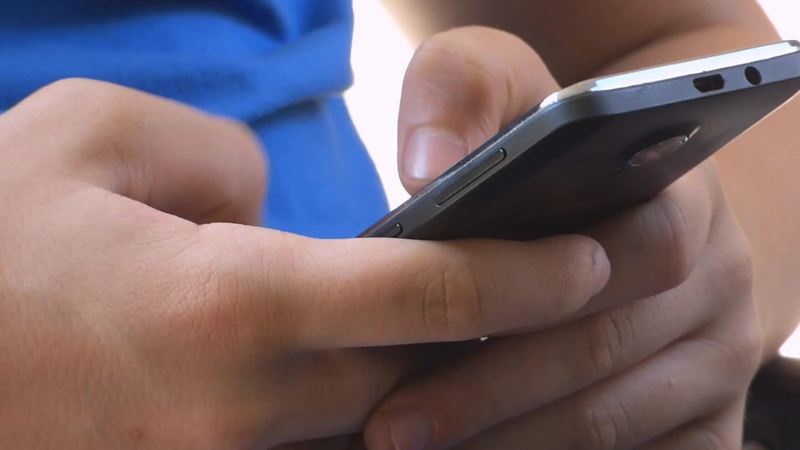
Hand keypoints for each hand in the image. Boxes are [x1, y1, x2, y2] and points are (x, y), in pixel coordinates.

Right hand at [0, 79, 610, 448]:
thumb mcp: (93, 138)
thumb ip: (217, 160)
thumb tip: (272, 210)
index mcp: (223, 302)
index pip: (422, 291)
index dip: (521, 272)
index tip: (587, 255)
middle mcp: (236, 406)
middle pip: (421, 374)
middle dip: (504, 337)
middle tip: (566, 290)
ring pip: (375, 429)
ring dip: (442, 387)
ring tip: (486, 337)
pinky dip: (362, 417)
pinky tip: (383, 383)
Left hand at [363, 27, 761, 448]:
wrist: (624, 201)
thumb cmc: (548, 149)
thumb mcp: (504, 84)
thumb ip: (464, 93)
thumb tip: (429, 165)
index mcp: (680, 199)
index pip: (627, 254)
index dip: (529, 301)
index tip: (434, 327)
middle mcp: (718, 282)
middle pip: (605, 352)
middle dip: (491, 394)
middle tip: (393, 426)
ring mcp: (718, 360)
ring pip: (615, 421)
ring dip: (514, 445)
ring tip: (417, 448)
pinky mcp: (707, 419)